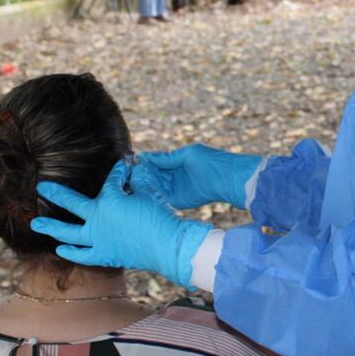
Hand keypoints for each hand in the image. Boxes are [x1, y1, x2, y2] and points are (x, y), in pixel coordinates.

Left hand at [30, 160, 212, 286]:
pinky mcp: (104, 254)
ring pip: (68, 233)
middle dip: (56, 193)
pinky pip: (82, 255)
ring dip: (50, 227)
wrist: (166, 245)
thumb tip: (134, 166)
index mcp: (109, 199)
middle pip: (71, 203)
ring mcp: (97, 238)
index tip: (124, 168)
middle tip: (41, 187)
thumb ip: (137, 178)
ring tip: (35, 224)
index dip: (119, 172)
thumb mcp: (149, 191)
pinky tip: (60, 249)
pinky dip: (71, 252)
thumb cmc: (159, 216)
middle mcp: (97, 218)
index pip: (111, 180)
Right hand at [137, 144, 262, 209]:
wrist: (227, 179)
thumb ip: (166, 158)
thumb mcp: (186, 154)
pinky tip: (141, 192)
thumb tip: (146, 156)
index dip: (144, 163)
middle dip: (142, 175)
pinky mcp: (178, 200)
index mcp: (177, 162)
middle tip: (127, 175)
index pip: (155, 163)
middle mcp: (174, 176)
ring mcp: (176, 189)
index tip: (130, 163)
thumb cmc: (210, 161)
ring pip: (155, 187)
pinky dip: (152, 195)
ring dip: (145, 185)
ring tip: (131, 183)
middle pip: (153, 176)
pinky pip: (162, 198)